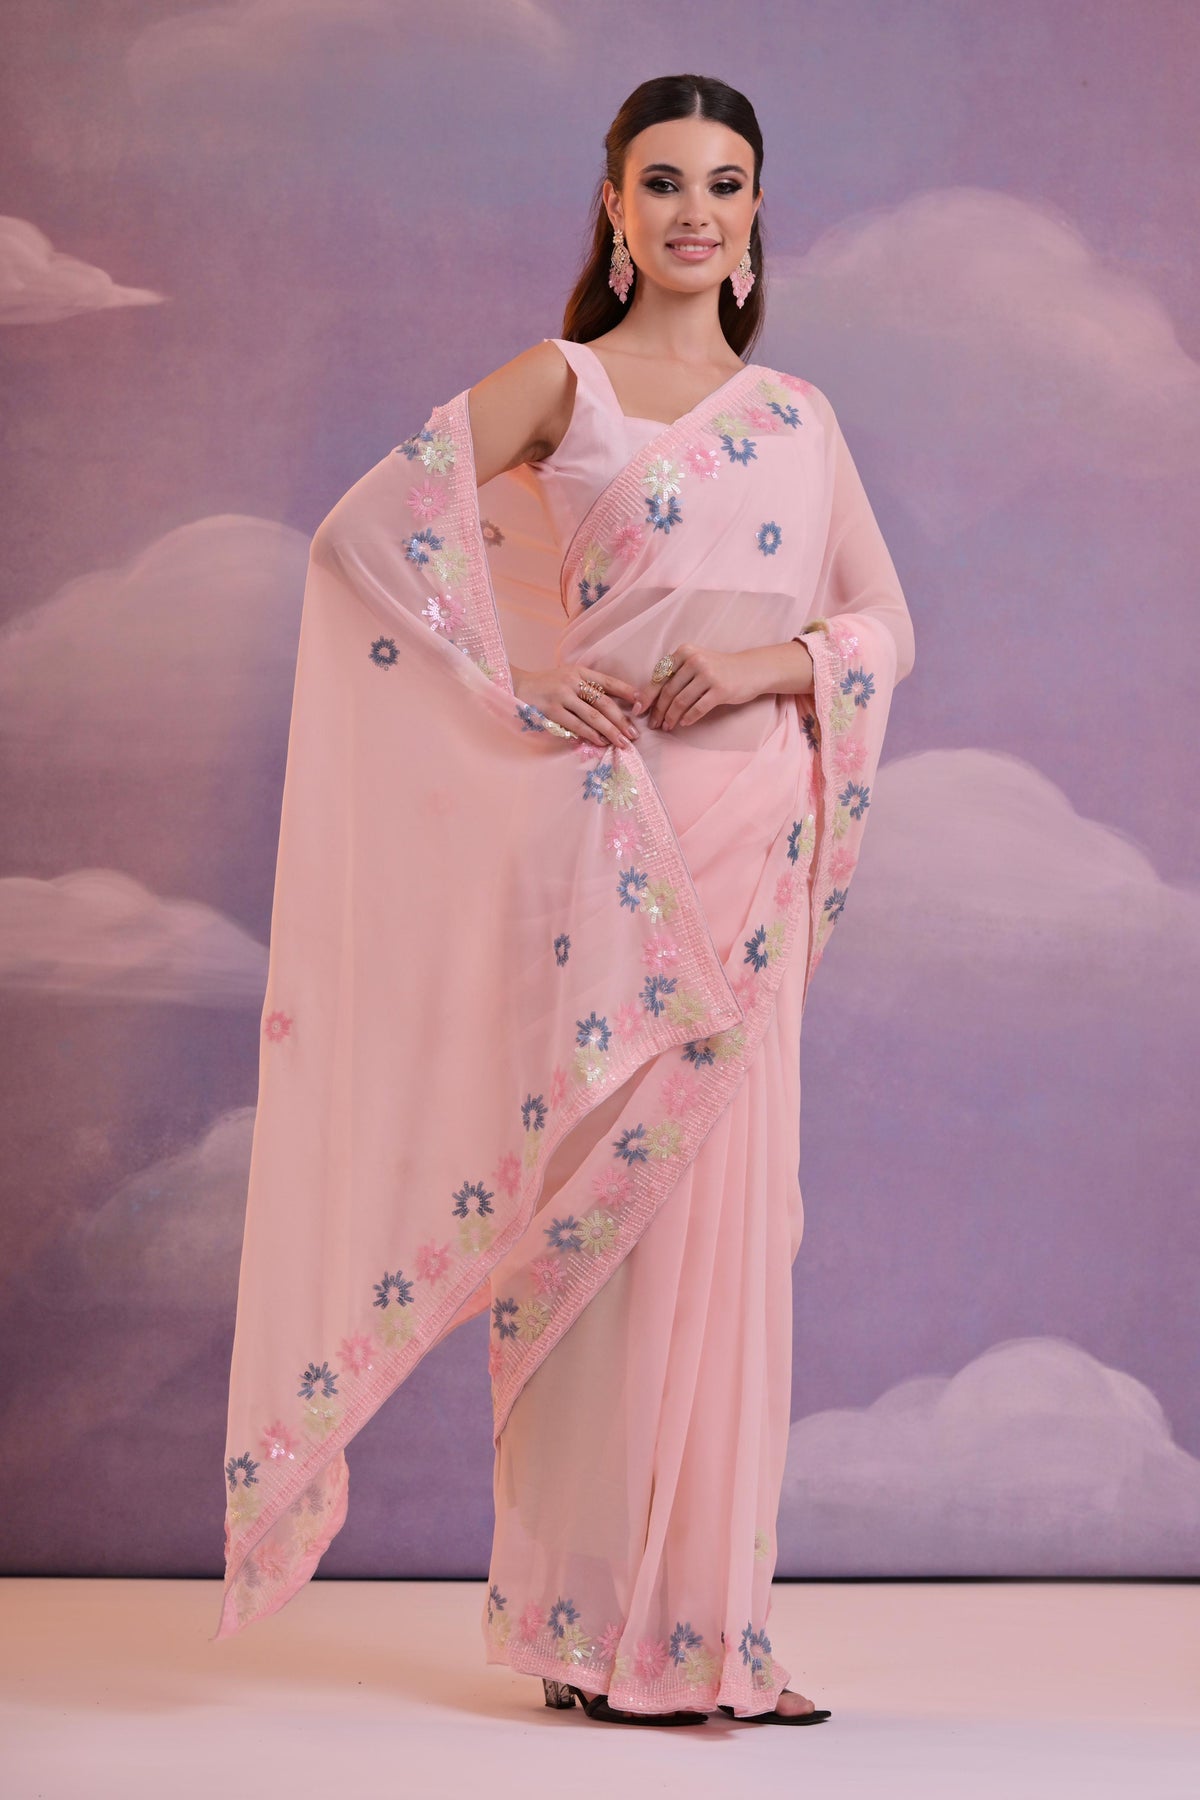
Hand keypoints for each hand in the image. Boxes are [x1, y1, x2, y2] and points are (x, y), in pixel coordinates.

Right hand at [512, 661, 640, 749]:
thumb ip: (588, 686)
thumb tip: (614, 706)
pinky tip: (601, 742)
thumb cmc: (547, 685)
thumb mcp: (568, 677)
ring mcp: (562, 696)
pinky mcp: (552, 710)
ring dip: (610, 731)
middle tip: (634, 734)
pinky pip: (576, 724)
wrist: (517, 686)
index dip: (627, 692)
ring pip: (593, 716)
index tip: (642, 703)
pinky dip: (590, 734)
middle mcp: (573, 681)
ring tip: (622, 742)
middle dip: (622, 719)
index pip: (608, 681)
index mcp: (580, 671)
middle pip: (604, 702)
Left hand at [631, 643, 761, 731]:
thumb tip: (649, 697)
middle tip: (653, 724)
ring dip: (671, 717)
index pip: (660, 677)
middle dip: (658, 711)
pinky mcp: (720, 689)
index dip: (647, 696)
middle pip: (668, 691)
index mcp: (684, 652)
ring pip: (681, 701)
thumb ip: (675, 673)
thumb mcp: (696, 662)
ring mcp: (708, 674)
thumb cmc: (718, 669)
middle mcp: (694, 660)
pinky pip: (698, 708)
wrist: (751, 669)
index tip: (638, 710)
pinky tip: (684, 724)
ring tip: (667, 726)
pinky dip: (688, 718)